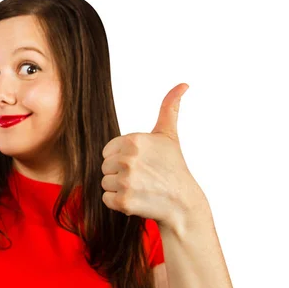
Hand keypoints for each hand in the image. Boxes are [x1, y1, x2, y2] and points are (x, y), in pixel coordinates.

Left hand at [100, 83, 204, 229]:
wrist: (183, 203)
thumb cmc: (173, 167)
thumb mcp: (169, 135)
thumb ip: (169, 108)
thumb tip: (183, 84)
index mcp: (134, 140)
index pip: (107, 150)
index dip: (122, 158)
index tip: (141, 163)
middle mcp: (128, 159)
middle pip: (105, 166)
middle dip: (120, 173)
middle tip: (142, 177)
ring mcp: (126, 181)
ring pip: (105, 182)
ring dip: (119, 188)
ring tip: (140, 188)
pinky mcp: (124, 201)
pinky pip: (106, 199)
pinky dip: (119, 203)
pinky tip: (137, 200)